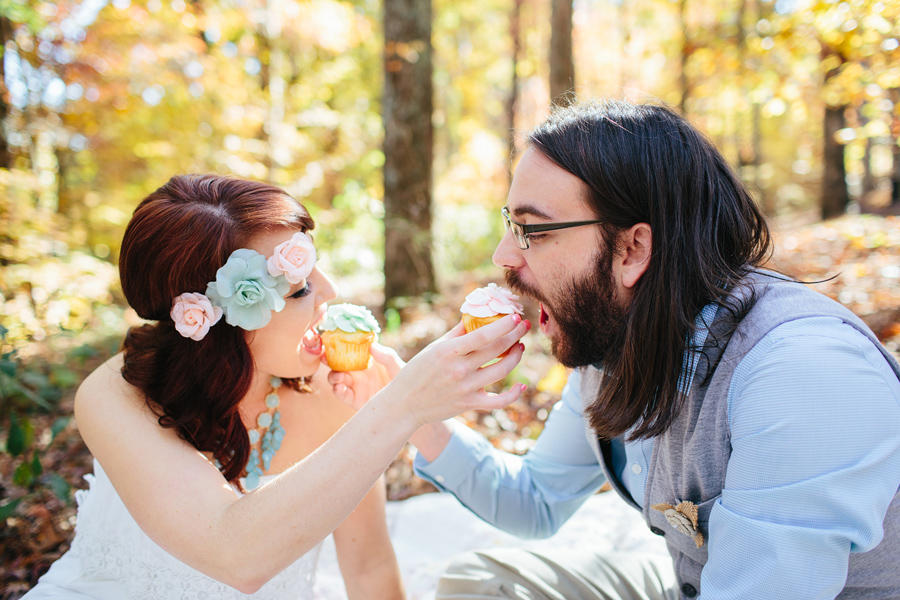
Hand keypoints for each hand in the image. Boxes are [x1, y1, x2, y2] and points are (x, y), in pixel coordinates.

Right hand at [327, 343, 403, 410]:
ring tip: (339, 376)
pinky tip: (339, 387)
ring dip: (332, 375)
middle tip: (324, 356)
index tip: (330, 340)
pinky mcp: (354, 400)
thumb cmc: (404, 382)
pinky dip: (336, 389)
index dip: (338, 344)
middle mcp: (358, 371)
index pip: (349, 349)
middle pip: (338, 363)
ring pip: (336, 377)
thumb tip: (372, 346)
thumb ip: (387, 356)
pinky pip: (341, 393)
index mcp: (367, 359)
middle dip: (328, 359)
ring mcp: (355, 385)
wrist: (407, 405)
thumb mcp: (398, 367)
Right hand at [373, 314, 530, 429]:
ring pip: (502, 371)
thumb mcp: (434, 348)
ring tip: (520, 347)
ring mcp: (466, 388)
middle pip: (497, 349)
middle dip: (516, 335)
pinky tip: (522, 386)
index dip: (504, 325)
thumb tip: (475, 316)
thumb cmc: (418, 371)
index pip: (483, 335)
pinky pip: (499, 402)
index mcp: (448, 351)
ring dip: (516, 357)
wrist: (405, 404)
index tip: (516, 317)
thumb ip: (456, 333)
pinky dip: (514, 395)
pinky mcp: (470, 404)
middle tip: (524, 326)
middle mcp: (459, 369)